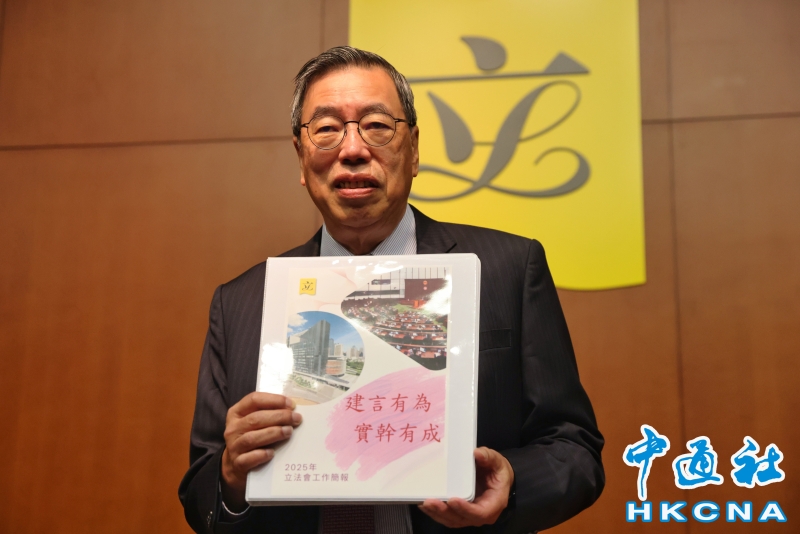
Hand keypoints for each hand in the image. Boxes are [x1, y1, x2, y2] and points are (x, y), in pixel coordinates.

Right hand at [220, 392, 301, 510]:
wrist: (236, 465)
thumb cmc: (250, 438)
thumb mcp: (254, 423)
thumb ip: (268, 413)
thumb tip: (292, 409)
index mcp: (236, 413)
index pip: (253, 400)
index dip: (274, 400)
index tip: (291, 404)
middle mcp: (233, 428)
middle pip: (255, 418)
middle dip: (279, 416)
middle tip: (296, 418)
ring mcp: (234, 447)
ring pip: (252, 438)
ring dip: (273, 433)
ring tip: (289, 431)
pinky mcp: (238, 463)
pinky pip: (249, 458)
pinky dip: (262, 455)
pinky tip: (273, 453)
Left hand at [418, 447, 513, 527]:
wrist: (497, 477)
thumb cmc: (498, 471)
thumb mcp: (497, 461)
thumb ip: (488, 457)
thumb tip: (477, 453)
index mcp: (493, 504)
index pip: (480, 513)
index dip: (465, 509)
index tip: (452, 500)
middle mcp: (481, 514)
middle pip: (461, 519)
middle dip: (444, 511)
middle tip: (430, 501)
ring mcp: (469, 515)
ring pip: (451, 520)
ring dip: (437, 513)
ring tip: (424, 503)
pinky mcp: (460, 512)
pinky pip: (447, 516)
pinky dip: (435, 512)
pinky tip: (424, 504)